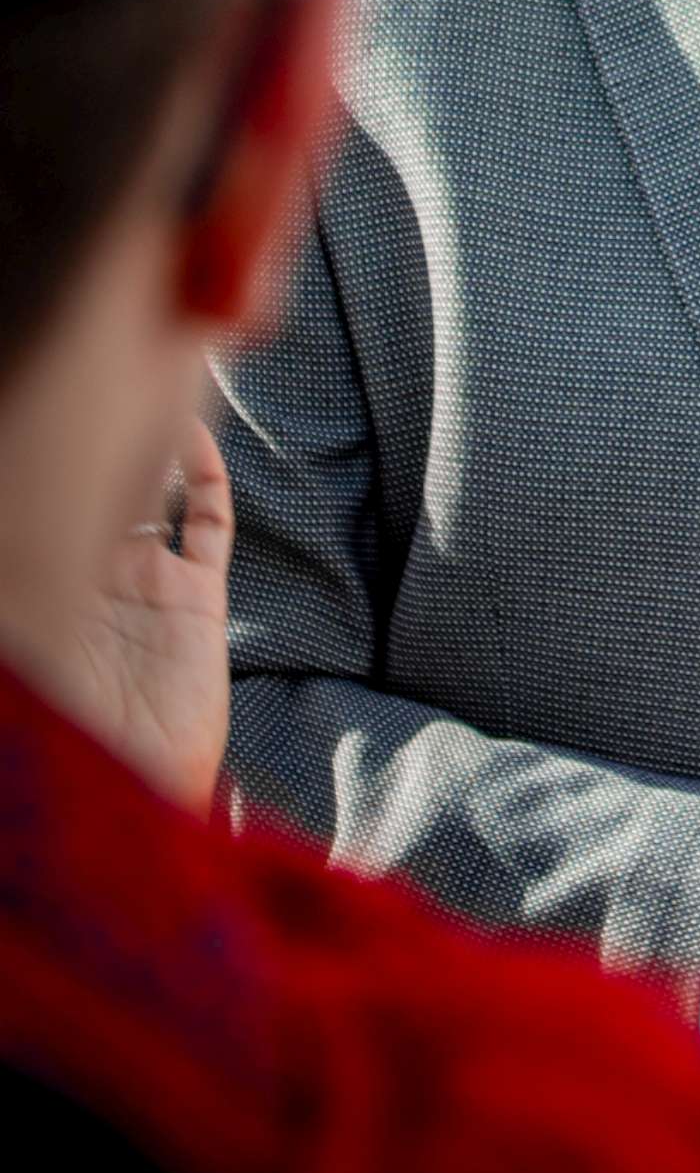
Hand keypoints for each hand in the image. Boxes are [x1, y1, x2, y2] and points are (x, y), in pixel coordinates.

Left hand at [63, 415, 232, 812]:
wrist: (132, 797)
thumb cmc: (63, 739)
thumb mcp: (28, 649)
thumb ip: (33, 587)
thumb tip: (17, 543)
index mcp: (45, 589)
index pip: (40, 509)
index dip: (39, 466)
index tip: (32, 408)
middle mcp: (92, 579)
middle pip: (88, 488)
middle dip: (85, 438)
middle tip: (85, 378)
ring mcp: (147, 584)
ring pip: (146, 488)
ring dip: (145, 437)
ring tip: (139, 376)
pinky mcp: (196, 596)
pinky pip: (207, 520)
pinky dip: (204, 473)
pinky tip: (190, 430)